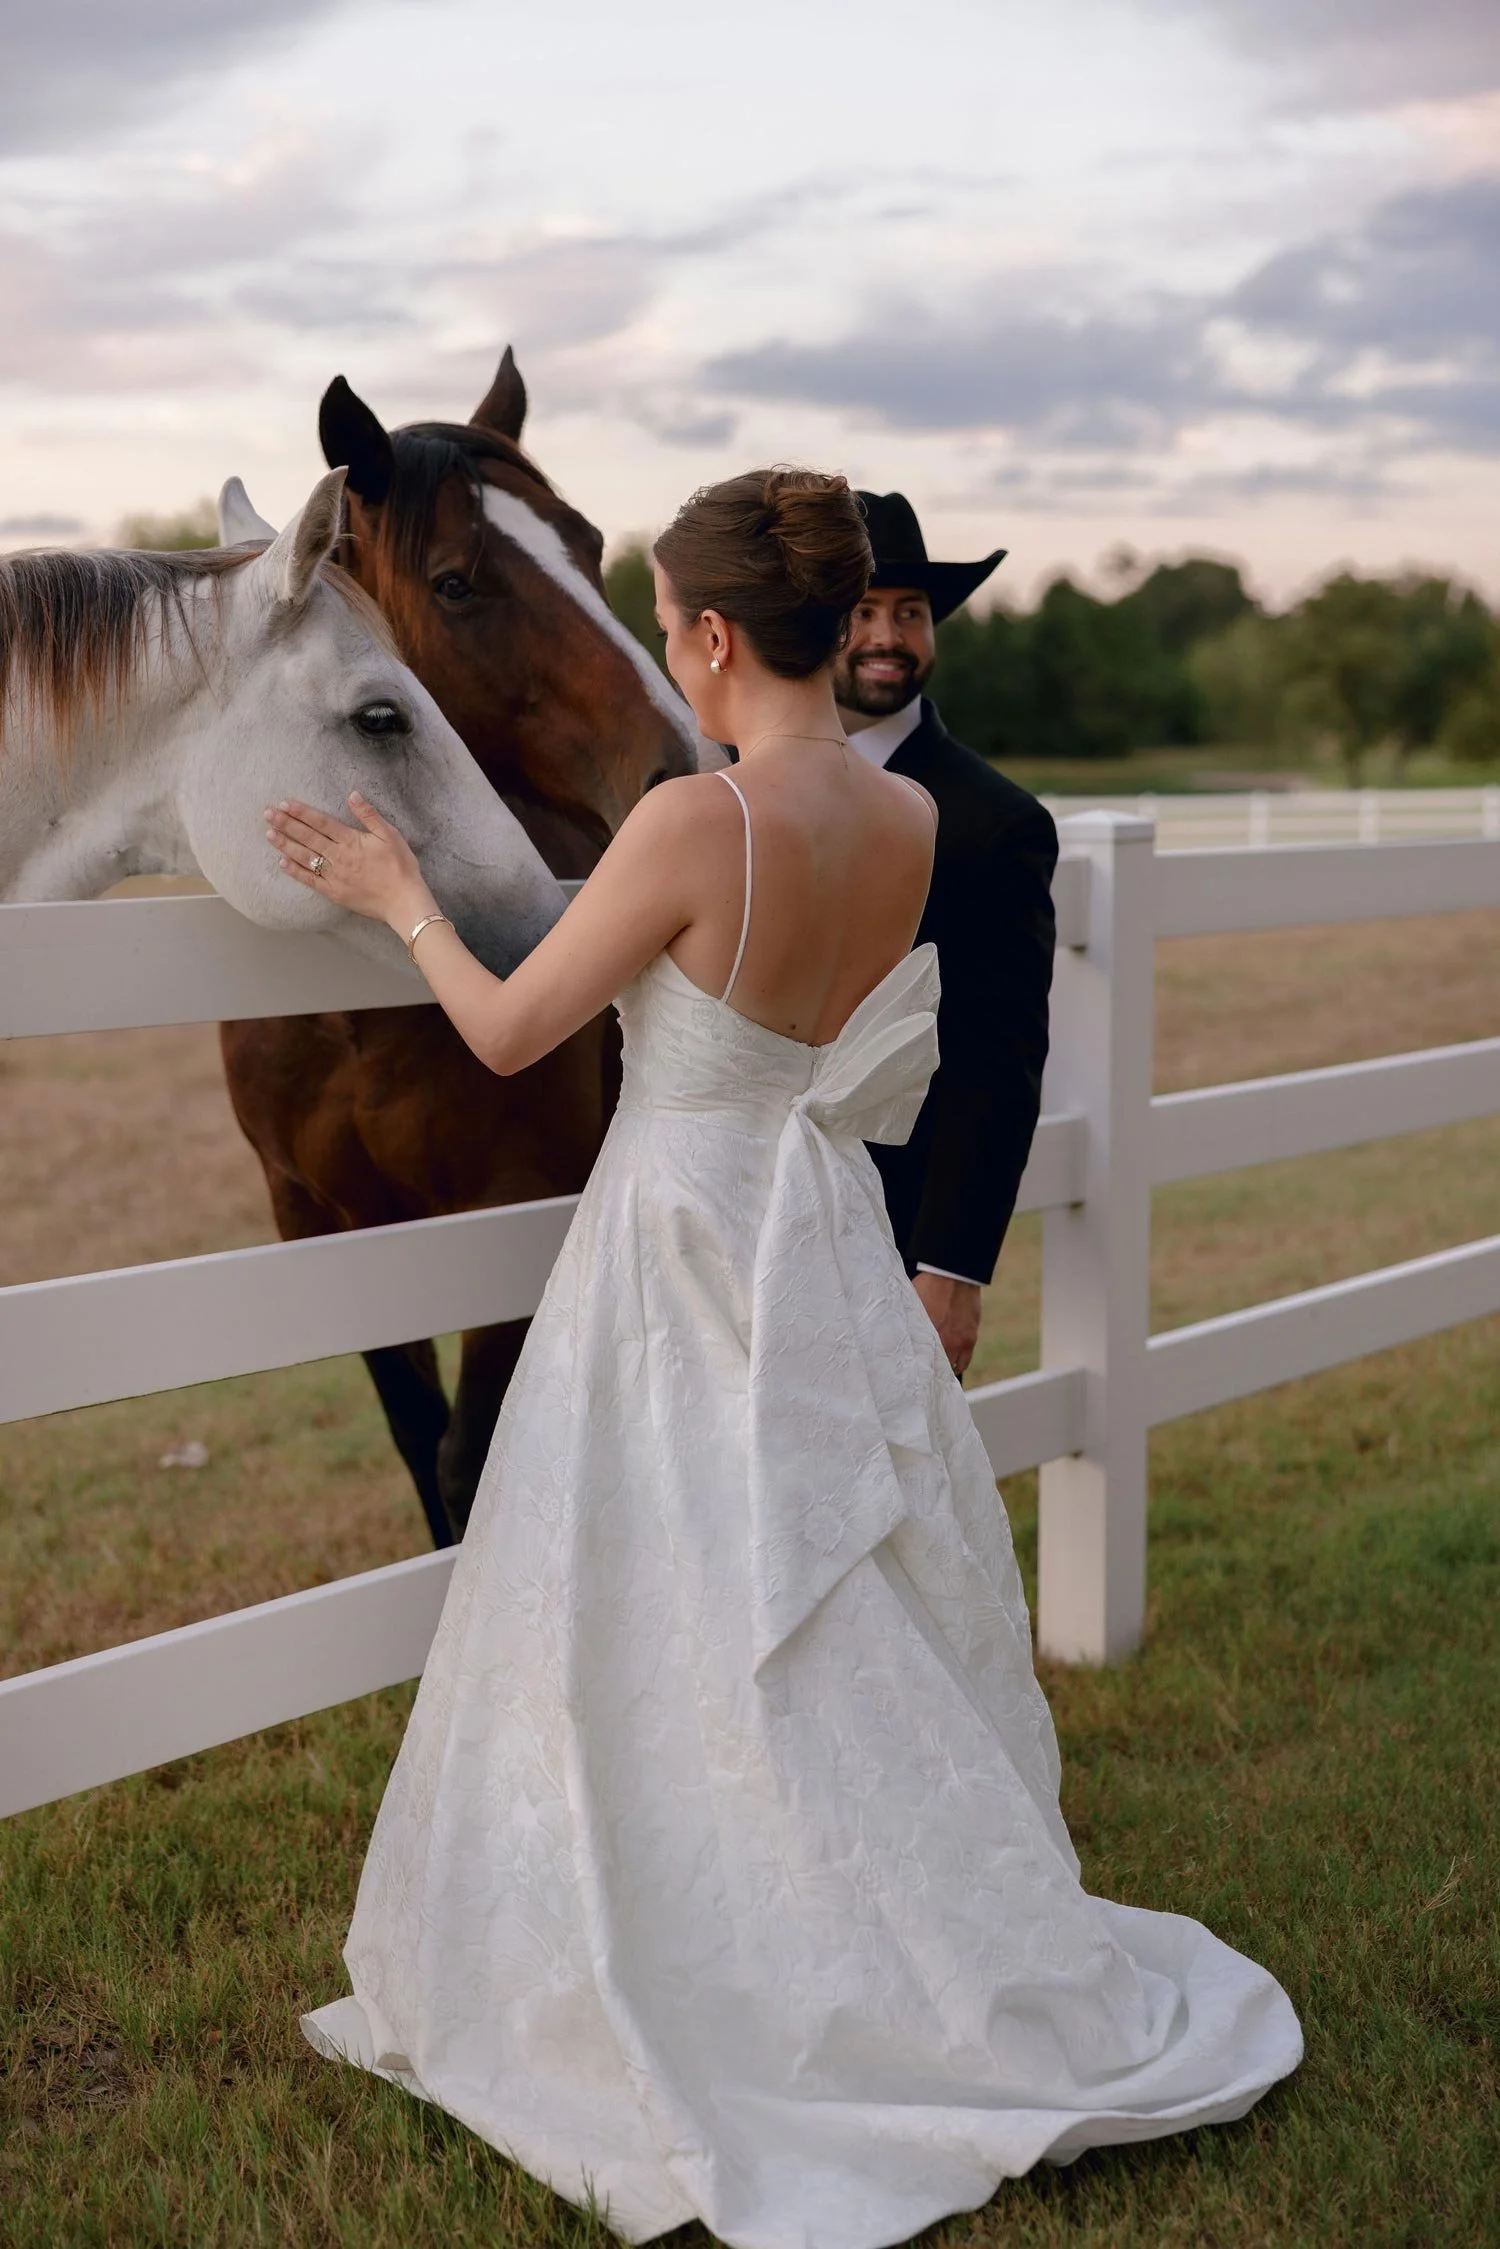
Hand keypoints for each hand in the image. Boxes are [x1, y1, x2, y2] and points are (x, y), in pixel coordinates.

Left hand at [266, 793, 431, 929]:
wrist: (403, 901)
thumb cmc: (401, 867)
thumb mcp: (390, 835)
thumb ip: (369, 815)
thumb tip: (352, 795)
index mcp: (351, 841)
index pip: (321, 822)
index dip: (301, 812)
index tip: (284, 804)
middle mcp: (338, 857)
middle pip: (308, 837)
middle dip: (286, 824)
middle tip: (267, 814)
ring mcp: (334, 876)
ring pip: (305, 857)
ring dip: (286, 845)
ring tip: (269, 834)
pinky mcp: (334, 892)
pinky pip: (311, 880)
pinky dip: (296, 872)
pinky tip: (282, 863)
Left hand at [912, 1272, 981, 1378]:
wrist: (953, 1275)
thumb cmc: (927, 1286)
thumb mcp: (912, 1306)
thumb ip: (908, 1323)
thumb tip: (896, 1332)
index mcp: (925, 1336)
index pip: (919, 1363)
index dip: (916, 1369)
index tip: (911, 1372)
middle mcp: (942, 1343)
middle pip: (935, 1368)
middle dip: (929, 1370)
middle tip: (924, 1371)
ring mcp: (958, 1343)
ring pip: (951, 1368)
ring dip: (944, 1369)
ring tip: (938, 1368)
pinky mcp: (970, 1339)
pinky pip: (965, 1361)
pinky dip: (958, 1365)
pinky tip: (952, 1364)